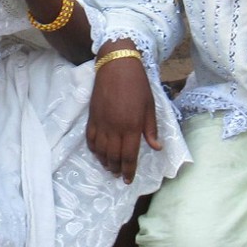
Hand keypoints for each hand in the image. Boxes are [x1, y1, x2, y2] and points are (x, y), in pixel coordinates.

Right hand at [86, 52, 160, 183]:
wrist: (117, 66)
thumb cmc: (138, 84)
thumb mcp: (150, 106)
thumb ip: (151, 129)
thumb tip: (156, 147)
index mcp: (132, 127)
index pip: (129, 156)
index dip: (129, 171)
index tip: (128, 180)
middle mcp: (115, 128)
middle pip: (113, 156)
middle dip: (117, 169)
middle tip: (119, 174)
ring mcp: (102, 123)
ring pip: (100, 151)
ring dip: (105, 162)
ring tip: (110, 167)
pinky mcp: (92, 117)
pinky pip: (91, 139)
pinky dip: (94, 149)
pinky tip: (98, 153)